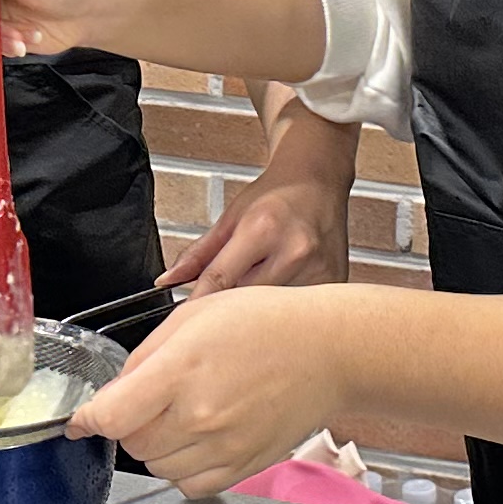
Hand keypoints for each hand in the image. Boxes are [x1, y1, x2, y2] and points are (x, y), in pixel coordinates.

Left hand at [71, 286, 342, 497]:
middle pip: (131, 444)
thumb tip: (114, 393)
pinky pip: (189, 486)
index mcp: (181, 371)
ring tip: (181, 414)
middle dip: (128, 424)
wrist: (328, 351)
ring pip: (157, 468)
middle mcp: (200, 416)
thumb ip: (144, 357)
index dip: (87, 420)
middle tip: (150, 400)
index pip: (111, 416)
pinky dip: (182, 468)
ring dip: (155, 446)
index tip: (80, 420)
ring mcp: (223, 447)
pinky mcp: (243, 467)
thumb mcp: (193, 317)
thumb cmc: (268, 324)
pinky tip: (197, 439)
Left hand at [162, 160, 349, 296]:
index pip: (221, 279)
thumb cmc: (276, 195)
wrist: (318, 181)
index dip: (197, 303)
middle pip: (247, 300)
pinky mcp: (335, 281)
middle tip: (225, 301)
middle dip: (230, 305)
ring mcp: (319, 269)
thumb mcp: (231, 217)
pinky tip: (285, 286)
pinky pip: (298, 307)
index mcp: (263, 229)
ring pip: (274, 310)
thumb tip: (167, 280)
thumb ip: (199, 253)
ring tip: (261, 284)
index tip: (184, 322)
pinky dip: (285, 307)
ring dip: (259, 307)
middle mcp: (295, 250)